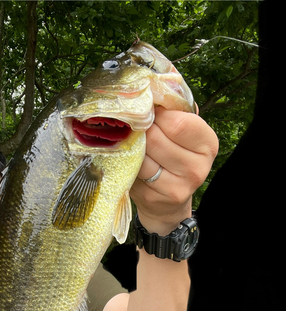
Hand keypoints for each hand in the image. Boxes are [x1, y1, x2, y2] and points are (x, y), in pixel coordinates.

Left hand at [130, 106, 218, 233]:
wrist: (168, 202)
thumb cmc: (173, 157)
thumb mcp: (182, 132)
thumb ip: (174, 110)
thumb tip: (154, 83)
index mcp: (208, 143)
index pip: (179, 122)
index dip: (157, 114)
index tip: (148, 111)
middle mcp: (197, 167)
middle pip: (157, 138)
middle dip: (141, 129)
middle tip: (133, 126)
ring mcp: (178, 187)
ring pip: (143, 156)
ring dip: (132, 146)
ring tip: (130, 142)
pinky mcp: (156, 198)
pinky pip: (134, 172)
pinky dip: (127, 163)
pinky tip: (129, 160)